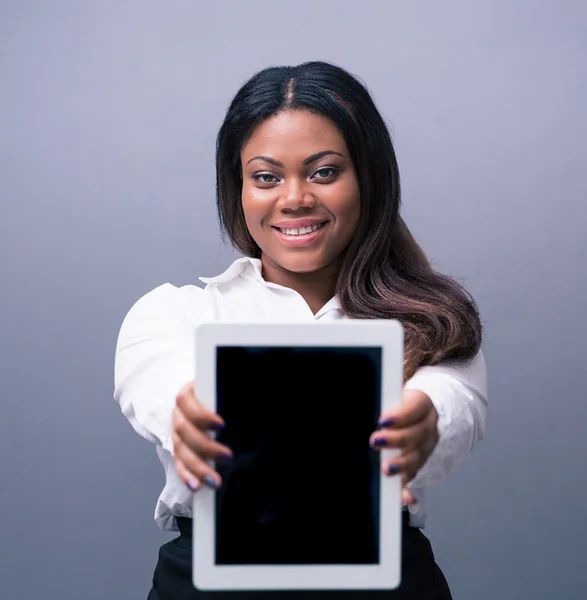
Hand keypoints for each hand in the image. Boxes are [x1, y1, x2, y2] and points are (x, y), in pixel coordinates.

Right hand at [172, 381, 231, 491]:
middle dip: (205, 446)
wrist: (216, 401)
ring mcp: (178, 432)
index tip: (221, 425)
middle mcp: (180, 413)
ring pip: (181, 450)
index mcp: (189, 393)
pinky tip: (196, 485)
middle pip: (183, 430)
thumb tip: (253, 402)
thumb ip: (231, 400)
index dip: (202, 415)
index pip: (187, 402)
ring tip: (214, 480)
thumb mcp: (227, 394)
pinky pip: (179, 464)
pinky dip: (187, 475)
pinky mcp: (179, 449)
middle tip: (227, 456)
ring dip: (197, 467)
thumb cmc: (224, 396)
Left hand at [370, 389, 438, 504]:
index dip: (400, 416)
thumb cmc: (403, 404)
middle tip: (376, 441)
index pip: (415, 408)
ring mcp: (426, 446)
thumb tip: (375, 409)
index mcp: (423, 404)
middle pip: (417, 434)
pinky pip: (413, 476)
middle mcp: (428, 426)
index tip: (383, 421)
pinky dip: (408, 488)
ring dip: (402, 465)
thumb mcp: (396, 396)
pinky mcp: (419, 462)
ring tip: (386, 469)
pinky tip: (405, 497)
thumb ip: (386, 402)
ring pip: (417, 457)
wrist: (423, 412)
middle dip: (397, 440)